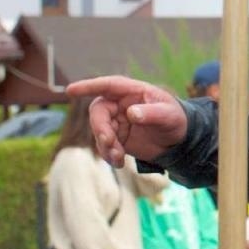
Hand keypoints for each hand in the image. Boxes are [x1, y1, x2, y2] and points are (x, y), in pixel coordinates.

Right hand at [67, 75, 186, 165]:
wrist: (178, 141)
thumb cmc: (175, 119)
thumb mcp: (168, 115)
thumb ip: (151, 113)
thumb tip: (131, 113)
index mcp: (132, 91)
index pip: (108, 85)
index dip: (88, 86)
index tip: (70, 91)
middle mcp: (120, 104)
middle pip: (98, 112)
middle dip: (100, 128)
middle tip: (109, 142)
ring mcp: (117, 121)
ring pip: (99, 131)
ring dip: (105, 145)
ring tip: (119, 158)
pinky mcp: (116, 137)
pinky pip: (104, 145)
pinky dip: (108, 154)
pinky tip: (119, 163)